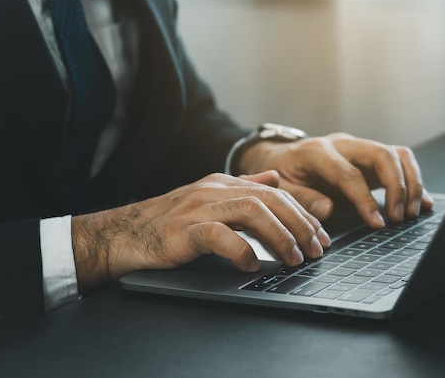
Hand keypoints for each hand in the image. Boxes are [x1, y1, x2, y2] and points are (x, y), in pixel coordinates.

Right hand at [70, 171, 330, 292]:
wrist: (123, 234)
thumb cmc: (169, 222)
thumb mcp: (210, 198)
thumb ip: (243, 187)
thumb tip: (275, 178)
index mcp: (224, 183)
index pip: (275, 191)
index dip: (303, 213)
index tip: (321, 235)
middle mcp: (215, 190)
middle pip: (270, 199)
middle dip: (300, 224)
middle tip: (316, 249)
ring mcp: (199, 208)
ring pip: (252, 211)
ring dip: (280, 236)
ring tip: (293, 259)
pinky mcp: (184, 231)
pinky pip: (219, 236)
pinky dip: (241, 252)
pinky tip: (252, 266)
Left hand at [239, 132, 433, 227]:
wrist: (282, 158)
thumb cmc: (281, 174)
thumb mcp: (280, 188)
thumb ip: (301, 198)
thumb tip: (327, 209)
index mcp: (317, 152)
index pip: (349, 173)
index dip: (365, 199)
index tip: (377, 223)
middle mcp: (343, 145)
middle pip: (382, 154)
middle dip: (397, 186)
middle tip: (399, 216)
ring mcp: (359, 149)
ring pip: (397, 155)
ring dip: (410, 182)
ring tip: (410, 212)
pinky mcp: (370, 158)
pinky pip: (400, 162)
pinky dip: (413, 180)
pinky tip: (421, 202)